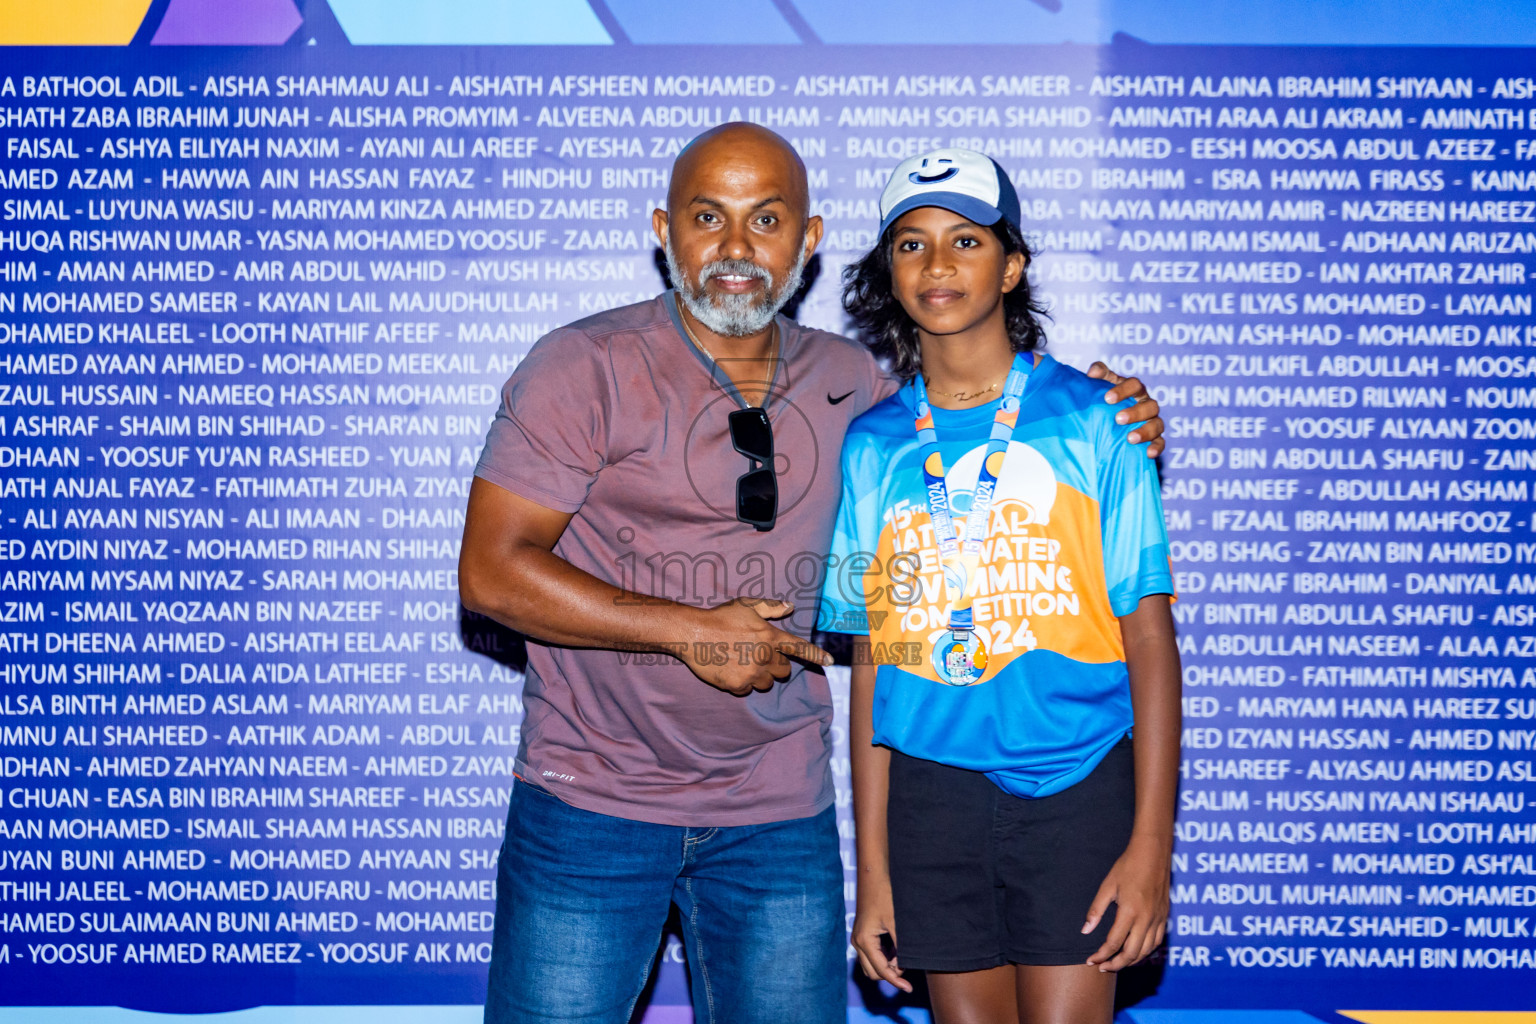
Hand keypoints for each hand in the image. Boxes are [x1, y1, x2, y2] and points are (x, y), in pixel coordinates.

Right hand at [680, 598, 831, 695]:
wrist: (693, 633)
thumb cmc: (720, 617)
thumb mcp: (747, 606)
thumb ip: (770, 608)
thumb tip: (789, 606)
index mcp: (769, 637)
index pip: (799, 648)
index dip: (816, 655)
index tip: (830, 662)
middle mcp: (764, 656)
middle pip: (784, 671)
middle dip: (776, 665)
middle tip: (759, 656)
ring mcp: (751, 673)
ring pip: (767, 683)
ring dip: (760, 676)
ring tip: (743, 662)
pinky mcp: (737, 685)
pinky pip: (748, 690)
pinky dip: (743, 684)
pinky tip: (732, 670)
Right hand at [852, 875, 911, 992]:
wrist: (874, 875)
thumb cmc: (885, 896)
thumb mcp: (896, 922)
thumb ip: (899, 946)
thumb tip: (903, 966)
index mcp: (864, 941)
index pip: (881, 970)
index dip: (896, 981)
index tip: (909, 988)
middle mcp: (858, 942)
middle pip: (873, 972)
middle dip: (890, 975)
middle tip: (908, 969)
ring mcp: (858, 938)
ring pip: (871, 965)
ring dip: (887, 966)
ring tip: (904, 959)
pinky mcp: (863, 934)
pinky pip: (872, 954)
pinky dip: (884, 957)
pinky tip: (897, 951)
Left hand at [1083, 833, 1170, 971]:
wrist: (1153, 853)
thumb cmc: (1127, 866)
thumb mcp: (1107, 886)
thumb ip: (1096, 910)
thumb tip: (1085, 931)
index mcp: (1129, 912)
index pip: (1114, 943)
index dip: (1100, 955)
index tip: (1090, 960)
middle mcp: (1146, 919)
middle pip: (1131, 954)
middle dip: (1115, 964)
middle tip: (1102, 967)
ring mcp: (1158, 919)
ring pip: (1146, 951)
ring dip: (1130, 961)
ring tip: (1116, 963)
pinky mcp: (1165, 917)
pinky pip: (1156, 942)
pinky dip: (1145, 952)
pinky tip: (1135, 952)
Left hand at [1087, 362, 1164, 458]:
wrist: (1106, 424)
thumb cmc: (1104, 402)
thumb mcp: (1101, 386)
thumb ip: (1099, 374)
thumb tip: (1093, 372)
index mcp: (1135, 390)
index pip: (1134, 385)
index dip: (1123, 390)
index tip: (1107, 398)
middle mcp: (1147, 405)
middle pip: (1149, 406)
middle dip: (1135, 412)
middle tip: (1118, 419)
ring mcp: (1153, 422)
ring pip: (1157, 425)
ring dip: (1145, 431)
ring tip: (1130, 439)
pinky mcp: (1155, 439)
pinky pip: (1161, 443)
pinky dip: (1157, 447)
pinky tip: (1149, 454)